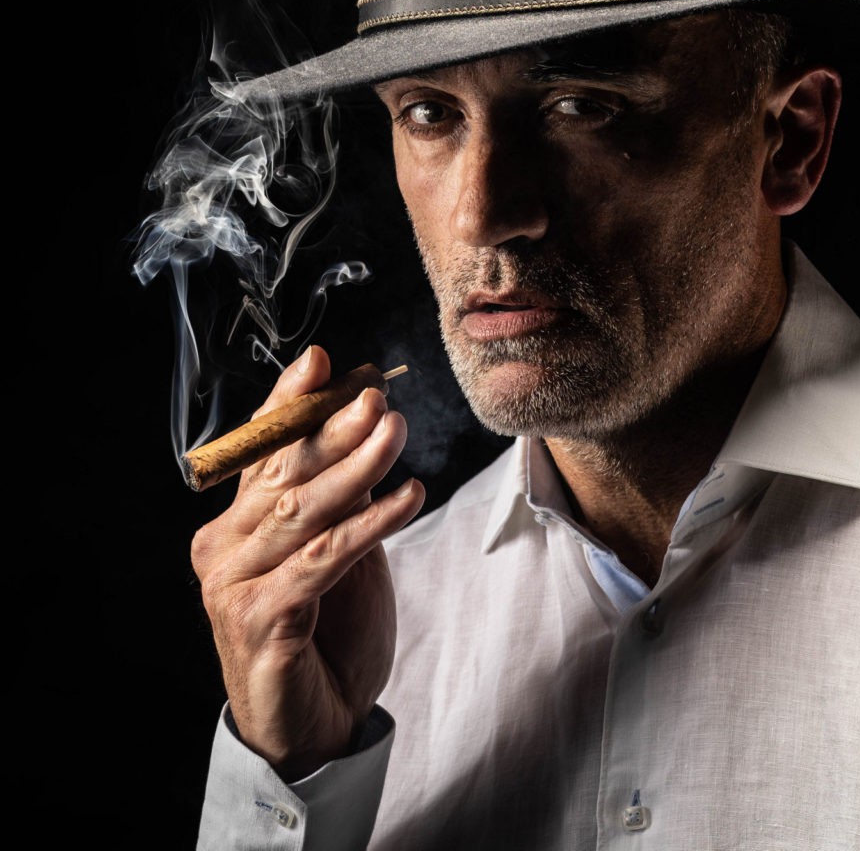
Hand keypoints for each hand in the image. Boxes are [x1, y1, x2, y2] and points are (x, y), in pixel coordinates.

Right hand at [191, 346, 423, 780]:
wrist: (315, 724)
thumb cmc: (328, 633)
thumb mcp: (339, 553)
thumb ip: (341, 502)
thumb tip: (369, 434)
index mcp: (236, 525)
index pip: (261, 452)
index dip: (288, 404)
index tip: (322, 362)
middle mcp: (224, 549)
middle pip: (281, 474)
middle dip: (331, 430)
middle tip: (376, 398)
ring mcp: (235, 586)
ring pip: (302, 511)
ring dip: (356, 467)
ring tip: (397, 433)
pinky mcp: (262, 620)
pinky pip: (324, 558)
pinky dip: (370, 524)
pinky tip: (407, 497)